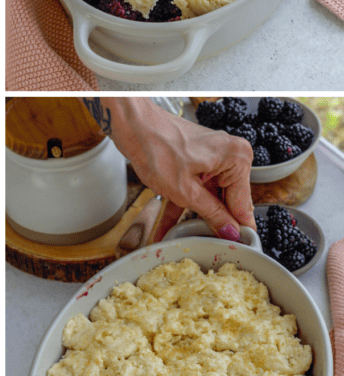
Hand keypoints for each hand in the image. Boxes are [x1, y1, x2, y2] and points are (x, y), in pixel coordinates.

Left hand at [83, 99, 254, 237]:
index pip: (243, 205)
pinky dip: (182, 206)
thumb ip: (212, 213)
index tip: (236, 250)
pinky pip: (195, 189)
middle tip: (206, 249)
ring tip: (183, 240)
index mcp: (237, 159)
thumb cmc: (155, 146)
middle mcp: (230, 156)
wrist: (131, 124)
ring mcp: (213, 158)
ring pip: (208, 197)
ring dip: (193, 218)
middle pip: (226, 202)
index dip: (237, 230)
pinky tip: (169, 228)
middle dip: (211, 224)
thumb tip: (230, 232)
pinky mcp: (197, 162)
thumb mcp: (185, 190)